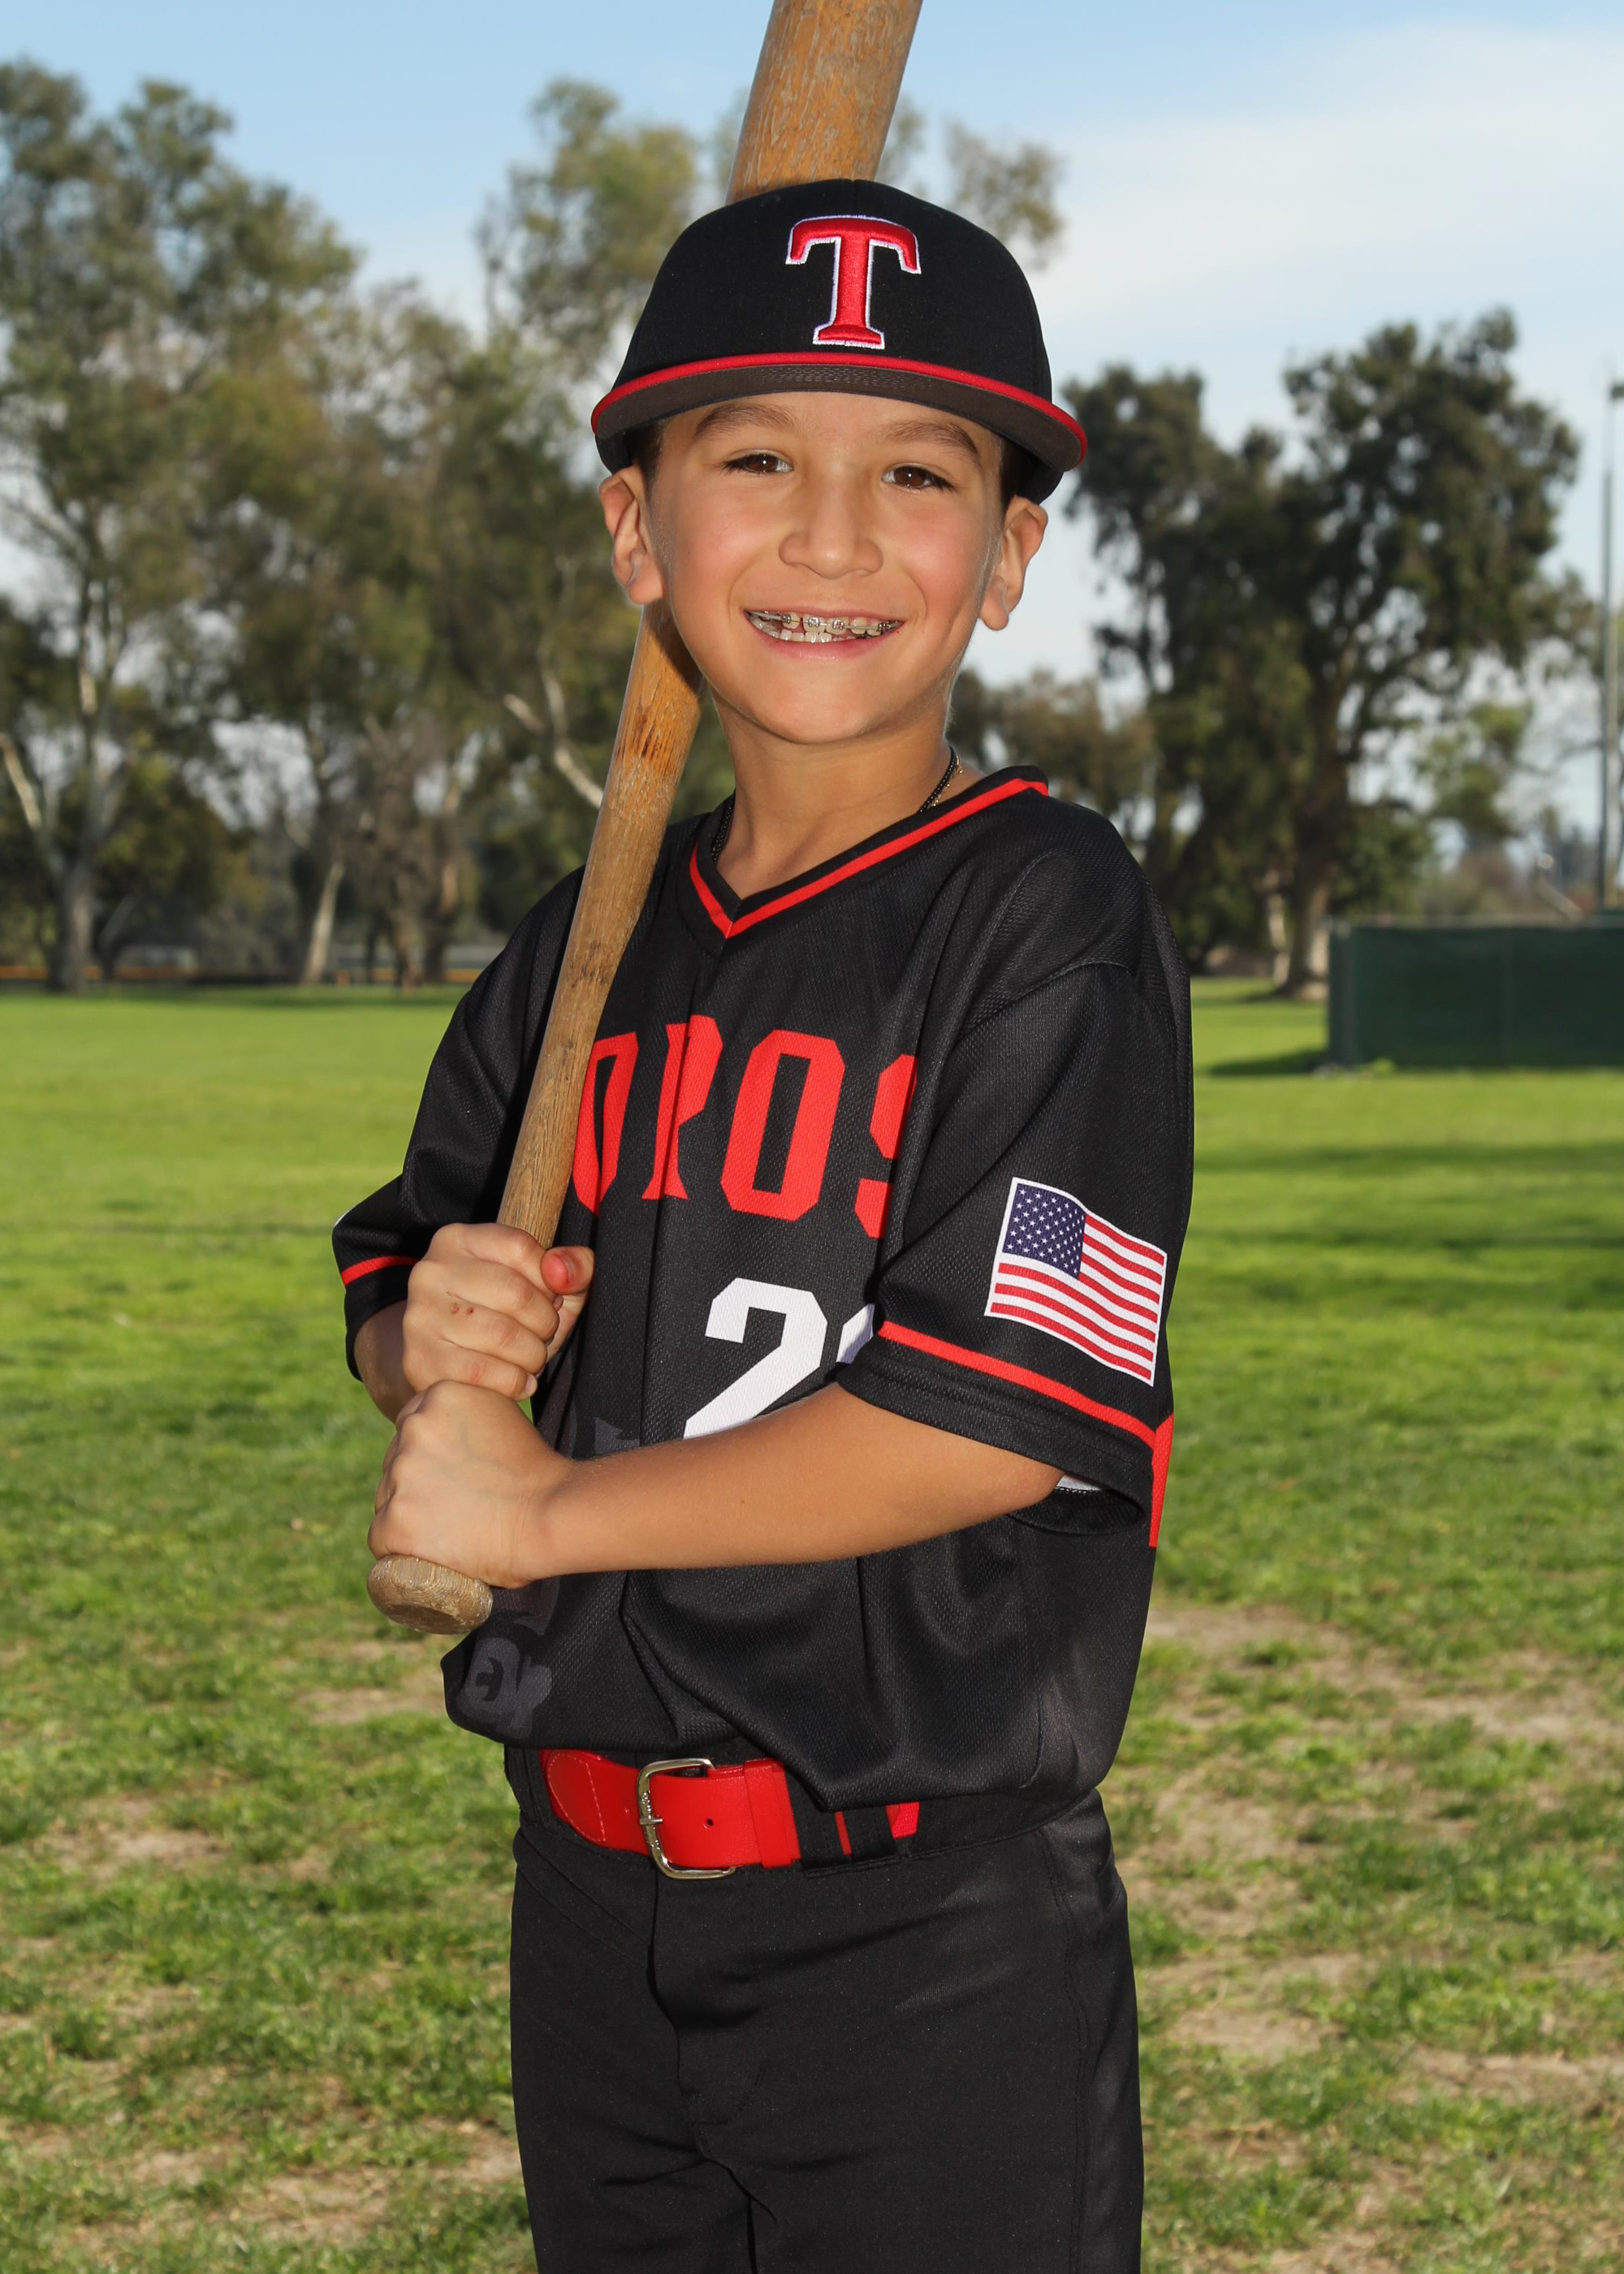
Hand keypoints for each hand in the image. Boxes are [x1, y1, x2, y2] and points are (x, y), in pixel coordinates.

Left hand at [368, 1379, 567, 1588]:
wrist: (550, 1513)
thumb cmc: (537, 1472)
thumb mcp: (503, 1416)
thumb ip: (471, 1412)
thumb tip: (453, 1429)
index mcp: (438, 1396)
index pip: (413, 1428)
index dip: (431, 1456)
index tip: (453, 1476)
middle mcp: (413, 1428)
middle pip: (396, 1462)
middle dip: (418, 1483)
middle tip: (455, 1506)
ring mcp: (400, 1474)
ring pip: (387, 1498)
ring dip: (410, 1515)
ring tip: (450, 1530)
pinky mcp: (394, 1520)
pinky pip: (381, 1537)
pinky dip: (401, 1549)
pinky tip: (429, 1552)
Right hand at [402, 1225, 592, 1402]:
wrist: (445, 1361)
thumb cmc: (505, 1316)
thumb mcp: (544, 1285)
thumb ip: (573, 1267)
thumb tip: (560, 1271)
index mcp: (458, 1239)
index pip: (520, 1247)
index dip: (549, 1280)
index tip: (550, 1298)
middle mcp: (430, 1271)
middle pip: (515, 1292)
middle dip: (545, 1322)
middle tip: (544, 1334)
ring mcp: (420, 1315)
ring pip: (501, 1335)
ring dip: (532, 1355)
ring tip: (532, 1358)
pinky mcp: (419, 1359)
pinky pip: (482, 1372)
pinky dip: (515, 1382)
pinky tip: (520, 1381)